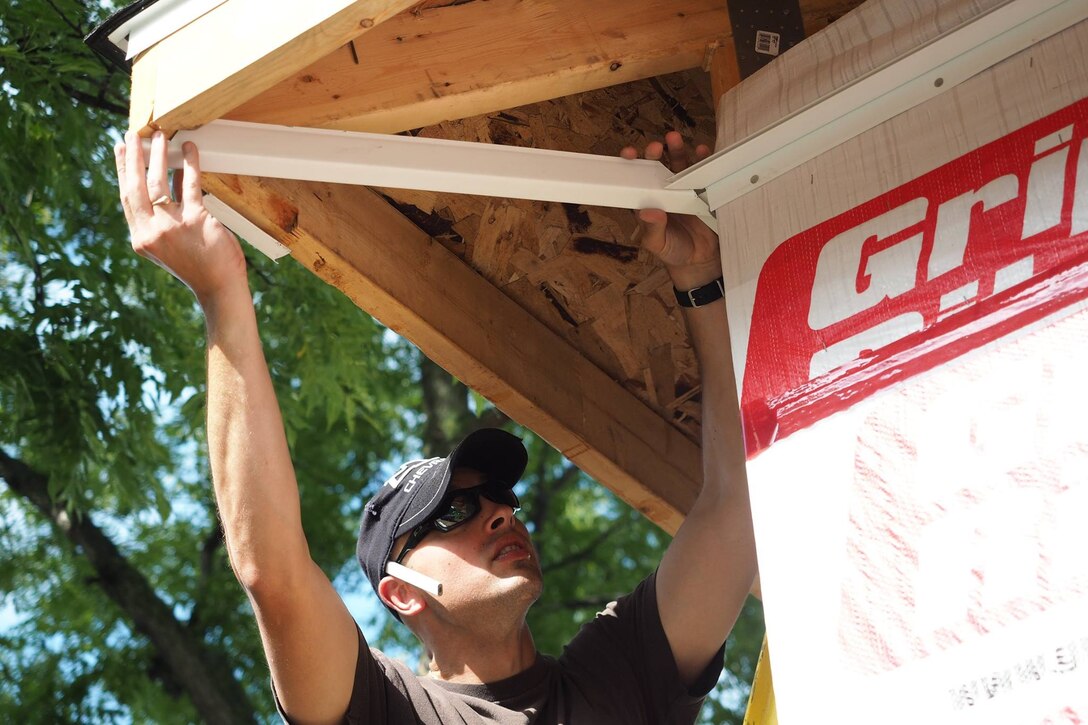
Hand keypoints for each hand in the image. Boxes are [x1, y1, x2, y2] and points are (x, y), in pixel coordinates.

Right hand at [115, 130, 247, 305]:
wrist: (219, 288)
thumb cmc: (201, 265)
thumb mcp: (174, 241)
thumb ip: (169, 212)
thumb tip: (173, 176)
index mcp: (142, 238)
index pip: (127, 198)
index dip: (122, 171)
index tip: (119, 150)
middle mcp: (151, 232)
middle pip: (136, 185)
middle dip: (133, 156)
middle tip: (133, 134)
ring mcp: (171, 226)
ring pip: (158, 181)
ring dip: (159, 154)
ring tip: (160, 135)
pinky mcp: (194, 220)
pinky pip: (190, 183)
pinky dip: (190, 163)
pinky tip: (190, 150)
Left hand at [620, 131, 721, 289]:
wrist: (700, 261)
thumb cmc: (673, 251)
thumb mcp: (657, 244)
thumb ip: (652, 230)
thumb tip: (647, 213)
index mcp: (649, 200)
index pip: (637, 178)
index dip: (631, 164)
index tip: (628, 154)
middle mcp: (665, 190)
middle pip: (658, 164)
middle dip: (655, 152)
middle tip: (656, 147)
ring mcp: (685, 188)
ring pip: (679, 163)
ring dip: (677, 149)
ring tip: (674, 139)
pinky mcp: (704, 189)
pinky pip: (703, 171)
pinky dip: (703, 159)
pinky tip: (702, 151)